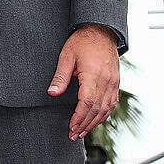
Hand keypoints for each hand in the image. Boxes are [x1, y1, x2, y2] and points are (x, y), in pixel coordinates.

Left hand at [47, 24, 119, 140]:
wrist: (101, 32)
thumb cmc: (82, 42)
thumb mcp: (66, 56)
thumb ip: (60, 76)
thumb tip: (52, 93)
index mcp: (93, 75)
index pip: (87, 102)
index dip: (79, 117)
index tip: (71, 126)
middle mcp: (106, 81)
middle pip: (97, 109)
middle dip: (85, 124)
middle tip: (74, 135)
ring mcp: (113, 83)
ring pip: (106, 109)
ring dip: (94, 122)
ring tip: (82, 132)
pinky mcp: (115, 83)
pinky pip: (111, 103)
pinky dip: (104, 114)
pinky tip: (96, 120)